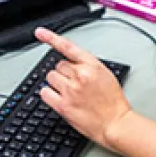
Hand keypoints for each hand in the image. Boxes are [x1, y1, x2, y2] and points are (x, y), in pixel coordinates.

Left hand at [34, 28, 133, 149]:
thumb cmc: (113, 102)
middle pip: (58, 65)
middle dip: (64, 73)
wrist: (116, 123)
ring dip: (57, 83)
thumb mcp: (106, 75)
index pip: (67, 47)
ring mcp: (70, 90)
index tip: (40, 32)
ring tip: (69, 92)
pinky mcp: (63, 105)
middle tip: (74, 84)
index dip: (51, 38)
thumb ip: (88, 66)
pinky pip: (45, 93)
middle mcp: (80, 75)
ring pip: (50, 77)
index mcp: (92, 65)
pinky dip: (49, 94)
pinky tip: (59, 98)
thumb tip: (71, 62)